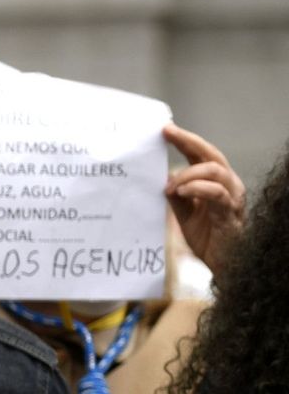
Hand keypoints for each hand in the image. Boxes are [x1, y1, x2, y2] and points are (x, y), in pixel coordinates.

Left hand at [163, 123, 245, 268]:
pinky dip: (197, 188)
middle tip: (168, 135)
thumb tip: (162, 178)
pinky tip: (181, 192)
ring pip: (215, 171)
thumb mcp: (184, 213)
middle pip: (212, 155)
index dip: (185, 140)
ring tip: (170, 185)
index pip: (201, 154)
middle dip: (189, 142)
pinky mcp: (230, 214)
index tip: (165, 129)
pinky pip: (217, 194)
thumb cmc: (206, 237)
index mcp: (215, 182)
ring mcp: (232, 198)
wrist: (222, 263)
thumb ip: (175, 195)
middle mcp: (227, 185)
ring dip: (188, 174)